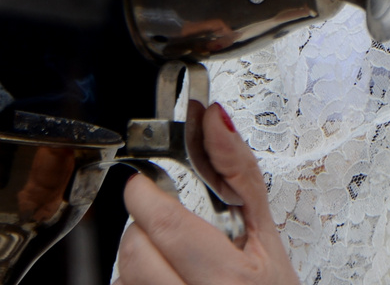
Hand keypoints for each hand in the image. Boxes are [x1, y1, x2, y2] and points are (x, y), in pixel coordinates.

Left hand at [115, 103, 298, 284]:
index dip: (145, 196)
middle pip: (135, 251)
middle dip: (143, 229)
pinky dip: (136, 282)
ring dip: (139, 260)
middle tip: (167, 228)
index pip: (165, 225)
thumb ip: (239, 173)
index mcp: (229, 277)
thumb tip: (215, 120)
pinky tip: (166, 280)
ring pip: (122, 277)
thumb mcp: (267, 235)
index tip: (146, 186)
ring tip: (172, 261)